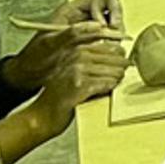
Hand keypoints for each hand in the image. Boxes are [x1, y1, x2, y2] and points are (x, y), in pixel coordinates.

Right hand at [0, 35, 128, 155]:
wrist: (41, 116)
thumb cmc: (59, 96)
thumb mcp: (74, 72)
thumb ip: (93, 63)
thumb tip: (123, 60)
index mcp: (76, 49)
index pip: (112, 47)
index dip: (121, 57)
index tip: (122, 66)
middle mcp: (77, 56)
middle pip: (116, 57)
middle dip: (121, 68)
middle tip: (120, 77)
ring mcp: (78, 70)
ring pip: (114, 70)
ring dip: (117, 79)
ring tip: (113, 85)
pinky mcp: (81, 85)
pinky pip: (107, 84)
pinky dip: (110, 88)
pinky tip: (106, 91)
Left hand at [1, 0, 125, 93]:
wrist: (30, 76)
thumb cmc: (34, 58)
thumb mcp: (50, 44)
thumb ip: (72, 33)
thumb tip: (96, 26)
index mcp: (71, 11)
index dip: (103, 8)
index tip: (101, 25)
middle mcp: (82, 18)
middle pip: (110, 6)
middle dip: (116, 16)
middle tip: (115, 30)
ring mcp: (89, 31)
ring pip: (112, 22)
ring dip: (117, 30)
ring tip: (114, 42)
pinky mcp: (93, 45)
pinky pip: (110, 37)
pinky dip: (115, 42)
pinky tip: (112, 50)